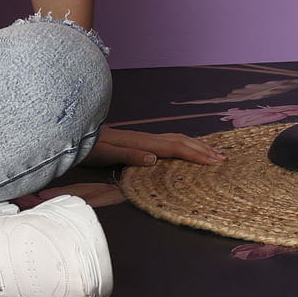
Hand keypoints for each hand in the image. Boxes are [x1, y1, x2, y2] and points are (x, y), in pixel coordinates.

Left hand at [83, 123, 227, 169]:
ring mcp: (142, 137)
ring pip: (175, 139)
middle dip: (203, 149)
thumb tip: (154, 158)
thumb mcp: (104, 153)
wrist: (73, 134)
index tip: (215, 162)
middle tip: (224, 158)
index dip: (196, 155)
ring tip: (213, 152)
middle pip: (180, 141)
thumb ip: (128, 155)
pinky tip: (185, 148)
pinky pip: (167, 141)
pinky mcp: (137, 140)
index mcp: (141, 142)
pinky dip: (183, 144)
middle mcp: (145, 138)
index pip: (174, 148)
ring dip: (196, 145)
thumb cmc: (87, 147)